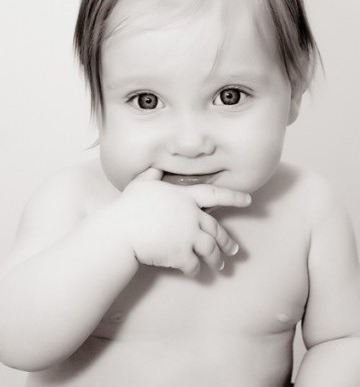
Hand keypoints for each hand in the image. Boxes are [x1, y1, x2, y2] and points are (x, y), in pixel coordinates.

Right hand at [115, 167, 250, 276]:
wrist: (122, 230)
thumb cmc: (130, 205)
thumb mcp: (142, 183)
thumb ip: (153, 174)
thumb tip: (156, 167)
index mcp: (185, 197)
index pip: (215, 194)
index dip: (234, 196)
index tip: (249, 200)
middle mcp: (191, 216)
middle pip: (216, 229)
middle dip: (227, 241)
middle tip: (234, 250)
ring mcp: (188, 236)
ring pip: (210, 249)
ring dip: (217, 260)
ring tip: (221, 266)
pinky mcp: (181, 254)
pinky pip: (194, 265)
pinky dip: (196, 271)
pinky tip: (196, 274)